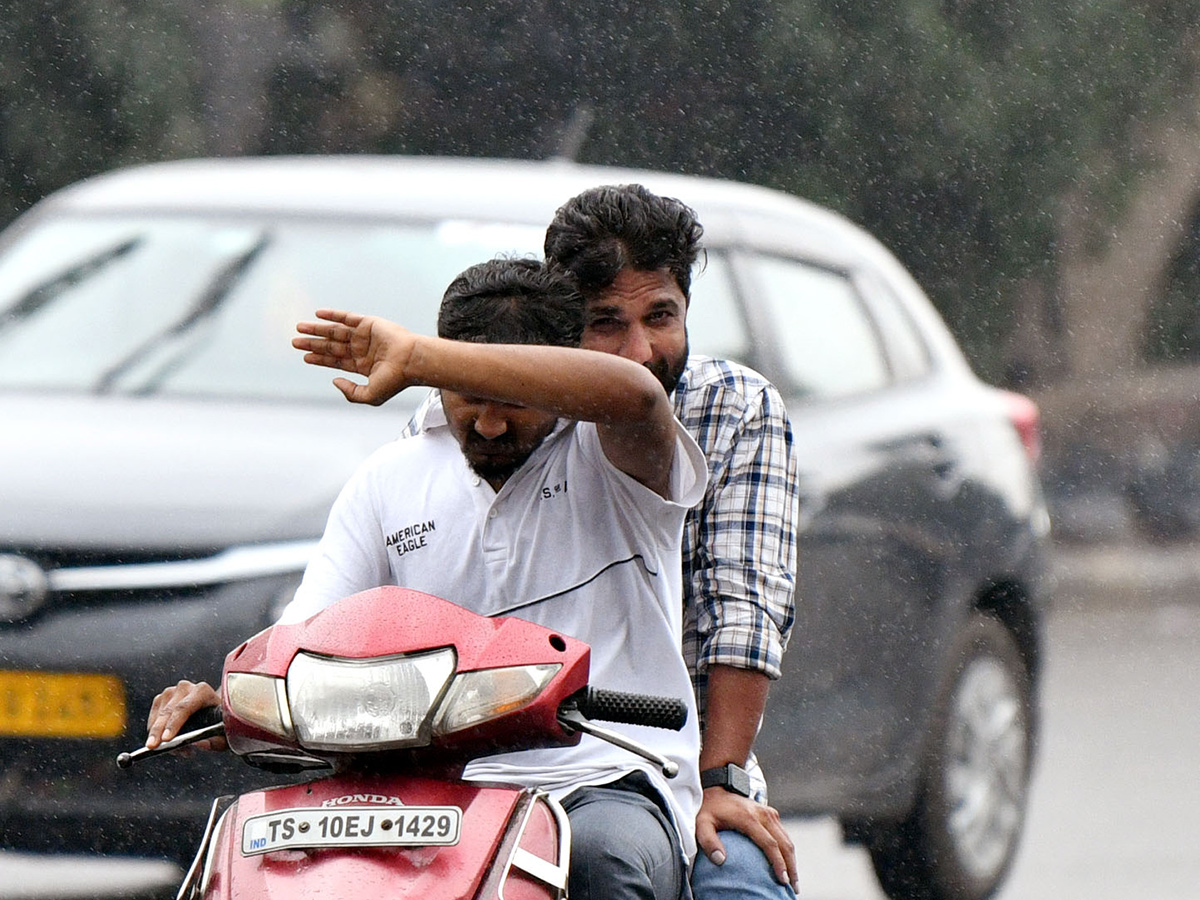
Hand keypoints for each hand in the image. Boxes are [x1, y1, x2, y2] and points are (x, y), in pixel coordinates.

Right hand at [144, 680, 225, 752]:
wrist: (216, 711)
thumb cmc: (221, 723)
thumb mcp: (224, 734)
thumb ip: (215, 741)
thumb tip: (198, 744)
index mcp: (203, 691)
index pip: (184, 708)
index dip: (174, 724)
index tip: (166, 739)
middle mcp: (185, 688)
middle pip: (168, 712)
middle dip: (159, 731)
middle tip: (153, 748)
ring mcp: (171, 691)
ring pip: (158, 716)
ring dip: (160, 735)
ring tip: (177, 750)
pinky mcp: (161, 698)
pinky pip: (153, 718)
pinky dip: (156, 732)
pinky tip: (168, 742)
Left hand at [292, 309, 416, 404]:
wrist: (411, 361)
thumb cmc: (395, 380)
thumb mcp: (370, 395)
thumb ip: (350, 392)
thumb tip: (334, 380)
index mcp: (363, 366)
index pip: (336, 361)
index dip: (320, 359)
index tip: (305, 357)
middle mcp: (362, 350)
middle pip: (331, 346)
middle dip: (313, 343)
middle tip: (295, 341)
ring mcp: (365, 336)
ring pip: (335, 331)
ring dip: (318, 329)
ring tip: (300, 327)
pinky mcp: (369, 323)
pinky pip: (347, 317)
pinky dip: (333, 315)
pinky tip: (319, 314)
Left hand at [695, 788, 797, 889]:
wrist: (716, 790)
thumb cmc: (708, 810)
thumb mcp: (702, 824)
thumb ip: (709, 841)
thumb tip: (720, 860)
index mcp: (748, 818)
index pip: (769, 844)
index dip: (778, 863)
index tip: (782, 880)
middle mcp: (763, 814)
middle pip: (784, 843)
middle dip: (791, 866)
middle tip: (793, 887)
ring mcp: (768, 813)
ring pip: (787, 839)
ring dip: (792, 860)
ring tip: (793, 880)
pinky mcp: (770, 814)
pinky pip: (783, 835)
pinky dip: (788, 851)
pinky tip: (787, 865)